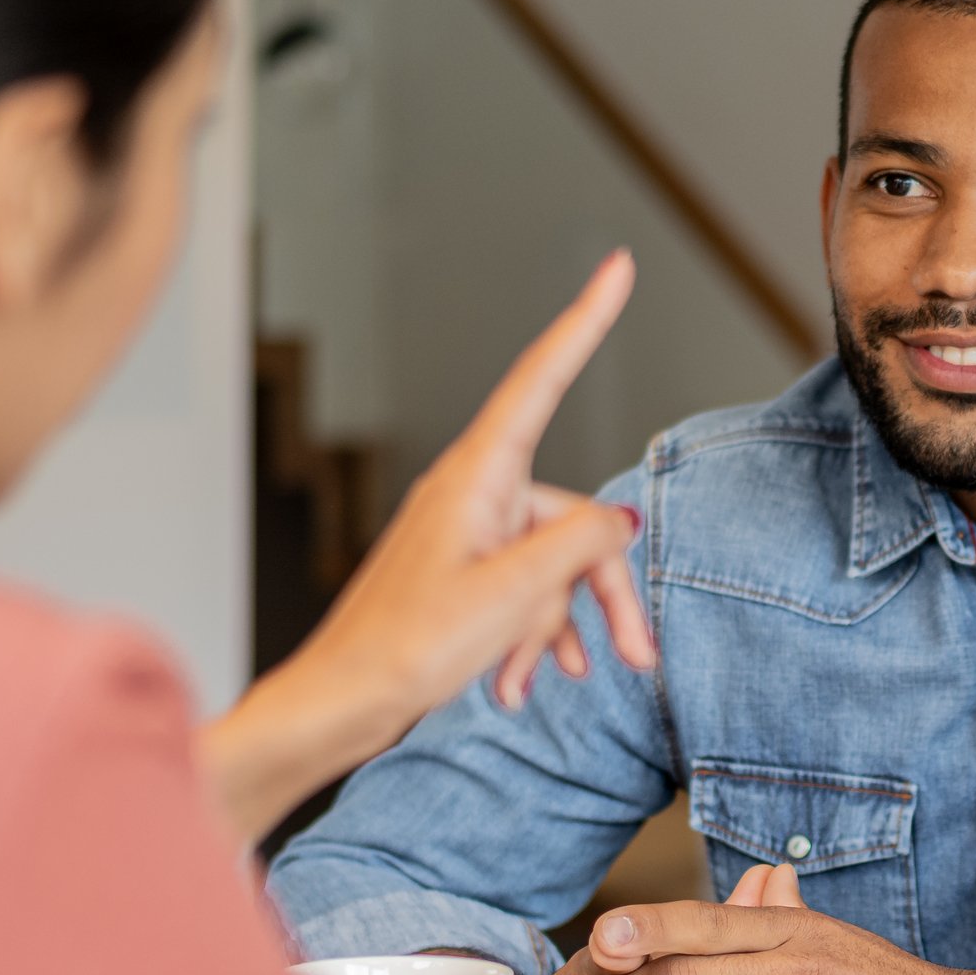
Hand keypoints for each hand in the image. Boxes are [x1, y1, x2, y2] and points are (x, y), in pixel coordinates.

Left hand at [199, 256, 661, 841]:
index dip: (585, 322)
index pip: (542, 378)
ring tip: (553, 680)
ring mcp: (466, 535)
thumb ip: (575, 546)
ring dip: (561, 627)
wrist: (339, 704)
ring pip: (552, 564)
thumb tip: (619, 519)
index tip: (617, 269)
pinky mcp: (460, 575)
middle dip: (604, 588)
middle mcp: (472, 494)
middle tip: (636, 656)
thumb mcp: (509, 596)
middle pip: (573, 516)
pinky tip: (520, 684)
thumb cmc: (403, 649)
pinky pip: (522, 591)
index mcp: (477, 478)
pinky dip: (531, 637)